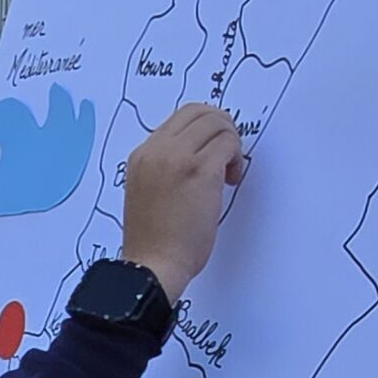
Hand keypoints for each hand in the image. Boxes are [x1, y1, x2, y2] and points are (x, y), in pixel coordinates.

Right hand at [121, 104, 245, 303]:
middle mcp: (157, 150)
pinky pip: (228, 144)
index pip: (181, 117)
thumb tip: (197, 152)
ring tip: (227, 174)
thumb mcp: (147, 191)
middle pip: (200, 111)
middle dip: (221, 128)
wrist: (152, 266)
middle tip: (226, 156)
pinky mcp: (200, 171)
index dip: (204, 128)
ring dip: (230, 143)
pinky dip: (235, 158)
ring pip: (218, 123)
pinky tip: (229, 181)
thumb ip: (165, 166)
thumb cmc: (153, 240)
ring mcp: (178, 158)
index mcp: (142, 154)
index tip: (212, 151)